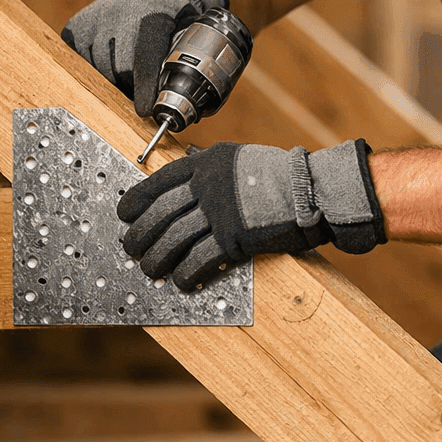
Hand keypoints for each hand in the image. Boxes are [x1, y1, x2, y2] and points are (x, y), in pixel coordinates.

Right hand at [61, 0, 226, 115]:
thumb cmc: (170, 19)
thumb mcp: (188, 30)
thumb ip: (189, 59)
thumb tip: (194, 100)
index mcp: (153, 17)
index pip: (144, 60)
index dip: (144, 88)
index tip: (144, 110)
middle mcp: (119, 15)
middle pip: (119, 69)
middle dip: (130, 84)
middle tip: (142, 85)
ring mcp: (93, 21)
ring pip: (98, 69)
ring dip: (113, 77)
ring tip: (126, 67)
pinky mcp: (74, 28)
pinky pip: (80, 62)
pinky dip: (95, 68)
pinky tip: (109, 58)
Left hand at [117, 139, 385, 287]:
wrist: (316, 190)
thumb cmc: (286, 178)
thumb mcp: (243, 160)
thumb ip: (215, 171)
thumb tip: (189, 186)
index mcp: (210, 162)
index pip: (160, 181)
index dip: (138, 200)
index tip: (125, 213)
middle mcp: (210, 184)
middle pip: (161, 214)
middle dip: (141, 234)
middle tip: (131, 248)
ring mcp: (220, 211)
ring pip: (173, 239)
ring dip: (157, 258)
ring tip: (150, 268)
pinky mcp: (234, 238)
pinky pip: (198, 259)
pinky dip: (186, 273)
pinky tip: (181, 280)